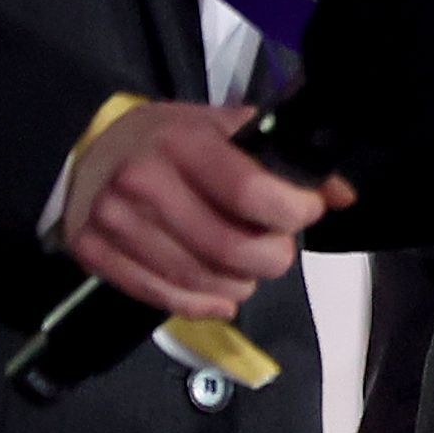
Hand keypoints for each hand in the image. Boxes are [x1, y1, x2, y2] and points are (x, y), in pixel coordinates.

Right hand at [58, 100, 340, 322]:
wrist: (91, 149)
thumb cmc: (171, 138)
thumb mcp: (225, 127)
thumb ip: (282, 157)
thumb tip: (342, 196)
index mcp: (184, 142)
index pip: (251, 191)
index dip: (293, 212)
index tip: (307, 213)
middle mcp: (143, 182)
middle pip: (229, 247)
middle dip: (272, 258)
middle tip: (278, 252)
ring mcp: (113, 220)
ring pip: (196, 278)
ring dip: (238, 286)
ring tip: (249, 275)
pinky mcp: (91, 252)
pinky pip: (158, 295)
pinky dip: (199, 305)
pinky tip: (220, 300)